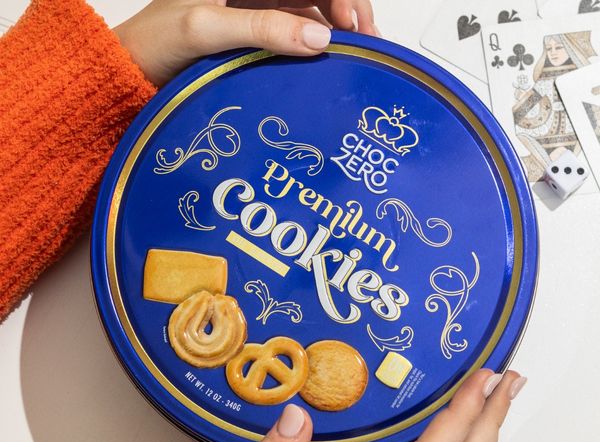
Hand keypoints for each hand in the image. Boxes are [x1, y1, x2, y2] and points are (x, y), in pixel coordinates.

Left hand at [114, 0, 378, 86]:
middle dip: (348, 8)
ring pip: (310, 9)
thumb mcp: (207, 28)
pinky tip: (326, 60)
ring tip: (355, 54)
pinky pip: (293, 32)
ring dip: (336, 28)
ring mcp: (256, 7)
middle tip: (367, 41)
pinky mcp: (254, 32)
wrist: (134, 72)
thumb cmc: (157, 41)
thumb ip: (262, 29)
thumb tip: (318, 40)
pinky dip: (314, 44)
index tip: (355, 24)